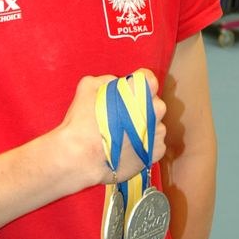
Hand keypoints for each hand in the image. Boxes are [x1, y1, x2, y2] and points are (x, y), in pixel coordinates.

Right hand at [58, 70, 165, 189]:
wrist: (81, 160)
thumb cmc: (82, 122)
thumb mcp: (87, 87)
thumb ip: (107, 80)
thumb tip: (115, 84)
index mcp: (140, 91)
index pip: (149, 79)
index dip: (137, 83)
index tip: (129, 90)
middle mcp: (154, 110)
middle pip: (154, 102)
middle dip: (141, 105)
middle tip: (122, 115)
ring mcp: (157, 132)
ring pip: (155, 123)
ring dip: (144, 126)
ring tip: (122, 134)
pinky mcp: (156, 151)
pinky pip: (154, 142)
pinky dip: (143, 144)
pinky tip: (126, 147)